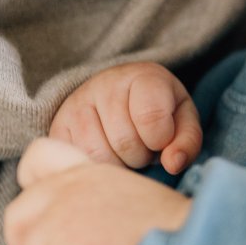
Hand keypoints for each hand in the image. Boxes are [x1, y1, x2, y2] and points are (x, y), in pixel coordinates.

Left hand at [3, 137, 191, 244]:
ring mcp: (67, 222)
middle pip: (17, 217)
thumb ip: (95, 198)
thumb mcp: (132, 194)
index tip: (44, 222)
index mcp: (90, 171)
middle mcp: (72, 189)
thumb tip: (70, 229)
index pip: (35, 158)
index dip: (30, 191)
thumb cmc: (177, 231)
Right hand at [51, 62, 201, 175]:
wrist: (119, 96)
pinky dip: (97, 168)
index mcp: (144, 76)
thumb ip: (187, 141)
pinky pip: (77, 160)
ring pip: (100, 155)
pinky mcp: (58, 125)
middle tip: (143, 147)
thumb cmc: (159, 112)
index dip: (160, 140)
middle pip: (125, 142)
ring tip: (125, 152)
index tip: (161, 139)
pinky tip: (106, 155)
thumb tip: (173, 165)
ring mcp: (77, 102)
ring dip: (119, 165)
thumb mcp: (182, 120)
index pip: (151, 118)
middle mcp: (106, 83)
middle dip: (141, 156)